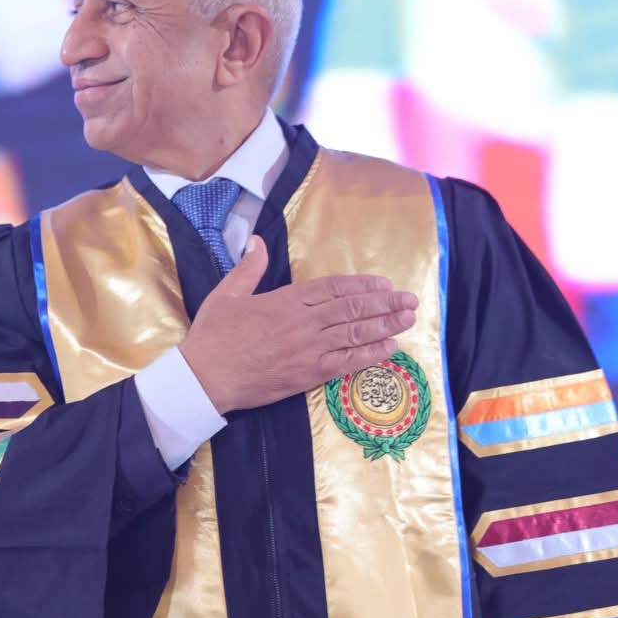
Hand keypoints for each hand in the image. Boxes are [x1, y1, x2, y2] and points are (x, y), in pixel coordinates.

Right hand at [180, 236, 417, 413]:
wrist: (207, 377)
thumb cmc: (214, 335)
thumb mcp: (227, 293)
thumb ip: (248, 267)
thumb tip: (256, 240)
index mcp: (286, 300)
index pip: (334, 288)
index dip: (362, 285)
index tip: (384, 284)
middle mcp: (304, 322)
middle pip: (353, 308)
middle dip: (385, 304)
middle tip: (410, 300)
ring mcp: (310, 349)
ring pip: (356, 333)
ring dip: (386, 325)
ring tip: (409, 318)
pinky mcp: (309, 374)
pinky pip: (348, 362)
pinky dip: (371, 354)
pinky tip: (390, 347)